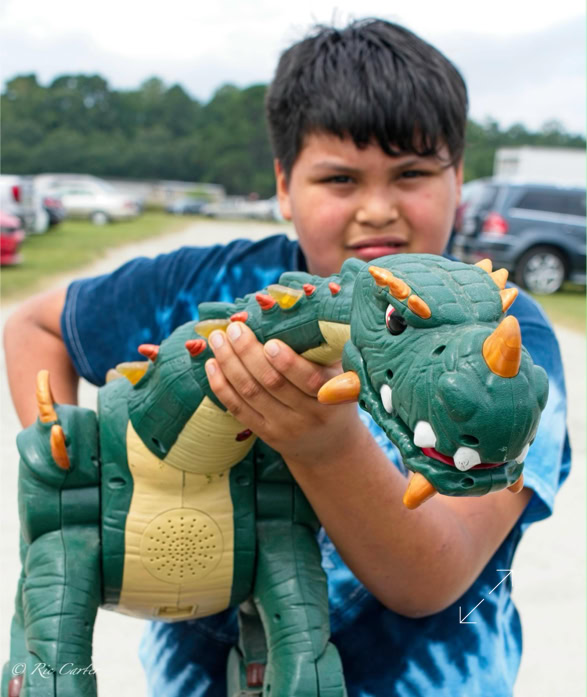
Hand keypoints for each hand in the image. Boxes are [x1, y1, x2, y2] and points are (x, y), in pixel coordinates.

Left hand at [205, 322, 362, 466]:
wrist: (328, 444)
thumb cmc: (334, 394)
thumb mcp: (342, 375)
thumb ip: (326, 350)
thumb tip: (300, 308)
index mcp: (331, 396)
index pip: (308, 380)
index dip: (288, 362)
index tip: (270, 342)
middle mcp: (307, 416)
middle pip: (271, 384)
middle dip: (248, 354)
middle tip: (234, 329)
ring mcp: (283, 428)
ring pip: (250, 394)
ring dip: (229, 364)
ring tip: (218, 340)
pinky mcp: (265, 435)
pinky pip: (237, 409)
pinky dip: (221, 386)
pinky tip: (212, 364)